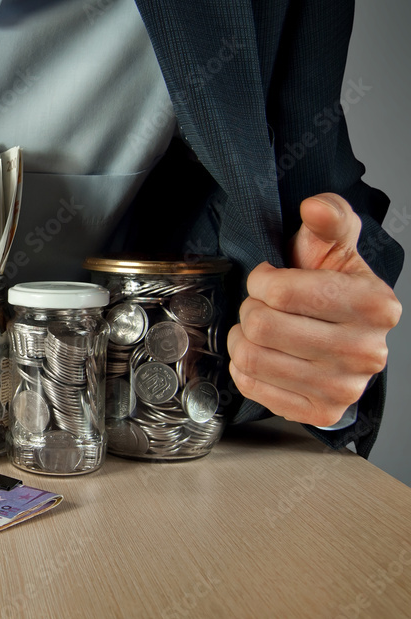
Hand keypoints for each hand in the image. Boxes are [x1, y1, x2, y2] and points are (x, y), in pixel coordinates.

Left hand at [227, 193, 400, 426]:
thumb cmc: (329, 286)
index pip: (281, 291)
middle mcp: (366, 351)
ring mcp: (345, 387)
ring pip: (252, 357)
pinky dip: (244, 369)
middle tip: (263, 307)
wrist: (339, 332)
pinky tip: (263, 355)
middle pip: (261, 325)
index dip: (260, 280)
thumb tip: (315, 206)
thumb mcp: (331, 244)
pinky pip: (252, 387)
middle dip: (250, 309)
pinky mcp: (321, 411)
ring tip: (259, 330)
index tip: (269, 279)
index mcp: (375, 305)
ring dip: (243, 339)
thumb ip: (327, 218)